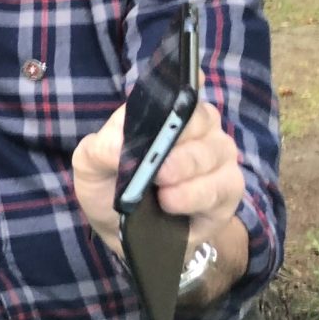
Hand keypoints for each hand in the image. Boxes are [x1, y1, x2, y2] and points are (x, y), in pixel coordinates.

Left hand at [73, 100, 244, 256]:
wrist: (124, 229)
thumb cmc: (110, 185)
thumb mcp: (90, 166)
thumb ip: (100, 149)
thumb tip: (117, 143)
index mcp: (165, 110)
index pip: (179, 90)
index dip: (179, 93)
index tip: (180, 93)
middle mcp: (198, 127)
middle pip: (199, 120)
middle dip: (176, 144)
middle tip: (157, 169)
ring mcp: (217, 156)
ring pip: (212, 154)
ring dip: (184, 173)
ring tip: (161, 192)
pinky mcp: (228, 189)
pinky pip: (220, 187)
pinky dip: (194, 196)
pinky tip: (172, 204)